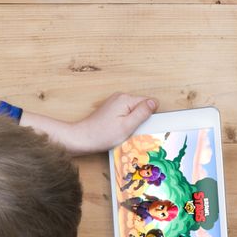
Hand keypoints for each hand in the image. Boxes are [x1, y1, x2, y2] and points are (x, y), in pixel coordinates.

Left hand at [19, 92, 157, 155]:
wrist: (82, 138)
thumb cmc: (102, 135)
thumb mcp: (127, 126)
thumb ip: (142, 113)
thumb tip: (154, 102)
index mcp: (125, 99)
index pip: (149, 103)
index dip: (148, 116)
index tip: (141, 126)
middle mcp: (120, 97)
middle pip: (141, 107)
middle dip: (140, 120)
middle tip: (131, 131)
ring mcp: (115, 103)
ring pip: (133, 111)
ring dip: (132, 122)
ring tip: (123, 131)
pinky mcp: (111, 110)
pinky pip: (125, 114)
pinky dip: (125, 123)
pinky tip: (118, 130)